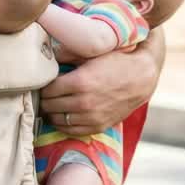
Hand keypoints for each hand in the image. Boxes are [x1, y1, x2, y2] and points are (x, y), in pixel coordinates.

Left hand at [40, 27, 164, 135]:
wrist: (141, 78)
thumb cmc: (115, 61)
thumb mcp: (91, 52)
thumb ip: (67, 54)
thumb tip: (47, 55)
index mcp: (79, 82)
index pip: (47, 90)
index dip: (43, 86)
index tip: (43, 83)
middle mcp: (84, 102)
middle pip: (50, 106)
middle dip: (45, 99)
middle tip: (45, 93)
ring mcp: (91, 117)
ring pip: (58, 120)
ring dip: (52, 112)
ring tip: (52, 104)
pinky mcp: (98, 126)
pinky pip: (71, 131)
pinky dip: (63, 124)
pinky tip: (63, 115)